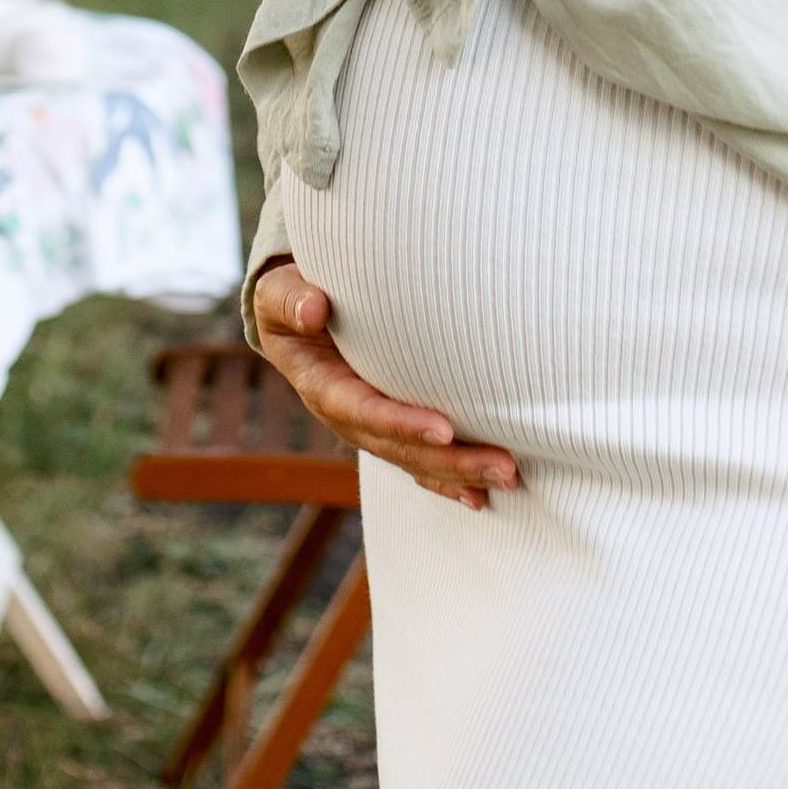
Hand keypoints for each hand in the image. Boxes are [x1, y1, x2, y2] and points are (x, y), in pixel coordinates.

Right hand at [253, 260, 520, 511]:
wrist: (291, 316)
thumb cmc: (289, 298)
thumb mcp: (279, 293)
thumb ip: (291, 300)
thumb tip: (313, 309)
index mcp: (321, 387)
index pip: (365, 411)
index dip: (403, 423)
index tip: (446, 430)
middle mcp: (347, 416)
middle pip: (400, 448)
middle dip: (451, 461)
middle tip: (504, 466)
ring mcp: (368, 426)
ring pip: (415, 459)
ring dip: (461, 472)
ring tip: (508, 477)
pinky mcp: (387, 425)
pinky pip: (418, 458)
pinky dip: (448, 478)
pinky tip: (481, 495)